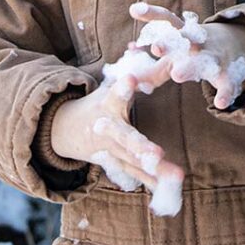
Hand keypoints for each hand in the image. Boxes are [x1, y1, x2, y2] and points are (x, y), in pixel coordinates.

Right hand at [50, 51, 184, 190]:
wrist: (68, 129)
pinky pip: (135, 174)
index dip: (123, 87)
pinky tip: (169, 190)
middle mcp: (107, 128)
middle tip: (157, 154)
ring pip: (132, 161)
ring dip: (153, 170)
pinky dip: (151, 182)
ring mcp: (109, 150)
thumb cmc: (101, 102)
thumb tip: (174, 54)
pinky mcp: (114, 164)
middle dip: (140, 146)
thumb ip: (149, 73)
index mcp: (108, 103)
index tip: (131, 79)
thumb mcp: (118, 83)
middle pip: (123, 137)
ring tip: (176, 175)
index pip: (116, 93)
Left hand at [128, 2, 244, 109]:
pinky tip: (219, 104)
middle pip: (184, 37)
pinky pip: (226, 83)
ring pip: (204, 58)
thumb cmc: (192, 52)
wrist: (235, 42)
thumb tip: (125, 79)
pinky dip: (224, 92)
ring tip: (176, 74)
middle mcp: (197, 41)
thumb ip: (149, 69)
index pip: (166, 19)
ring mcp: (214, 55)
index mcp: (182, 32)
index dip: (151, 14)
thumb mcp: (172, 57)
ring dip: (191, 66)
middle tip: (155, 48)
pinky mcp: (227, 72)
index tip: (135, 10)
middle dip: (170, 42)